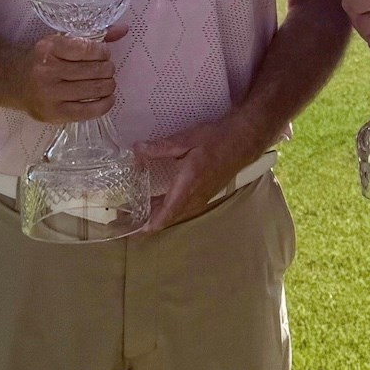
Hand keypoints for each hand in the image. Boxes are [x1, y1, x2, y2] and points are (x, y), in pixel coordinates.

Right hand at [14, 25, 125, 123]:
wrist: (13, 82)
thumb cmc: (42, 59)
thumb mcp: (60, 42)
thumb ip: (92, 36)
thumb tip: (124, 29)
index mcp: (49, 48)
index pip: (88, 49)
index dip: (103, 52)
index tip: (103, 54)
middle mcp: (48, 71)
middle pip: (94, 70)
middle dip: (108, 69)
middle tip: (107, 69)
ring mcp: (50, 94)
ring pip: (94, 89)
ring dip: (108, 85)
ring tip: (107, 82)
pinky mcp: (54, 114)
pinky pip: (89, 111)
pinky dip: (105, 104)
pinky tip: (108, 98)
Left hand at [134, 118, 262, 231]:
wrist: (243, 140)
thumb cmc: (217, 138)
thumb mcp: (186, 139)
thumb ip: (160, 148)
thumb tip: (137, 150)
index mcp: (188, 186)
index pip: (166, 215)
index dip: (148, 226)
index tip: (131, 232)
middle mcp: (195, 198)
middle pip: (168, 218)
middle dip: (147, 222)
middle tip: (125, 219)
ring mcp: (202, 198)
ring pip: (176, 214)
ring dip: (158, 215)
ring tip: (137, 211)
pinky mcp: (205, 194)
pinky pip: (183, 208)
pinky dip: (168, 209)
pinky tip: (157, 200)